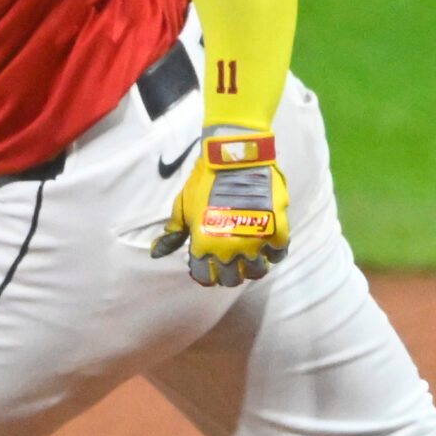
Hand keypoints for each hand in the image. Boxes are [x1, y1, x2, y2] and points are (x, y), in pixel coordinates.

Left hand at [151, 128, 289, 286]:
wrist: (235, 157)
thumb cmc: (205, 180)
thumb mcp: (183, 205)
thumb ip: (174, 232)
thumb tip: (157, 253)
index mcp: (203, 245)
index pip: (204, 276)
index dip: (207, 274)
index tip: (211, 266)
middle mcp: (228, 249)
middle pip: (231, 279)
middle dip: (230, 273)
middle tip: (232, 261)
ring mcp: (254, 242)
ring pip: (256, 271)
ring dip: (253, 267)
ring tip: (252, 255)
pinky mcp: (276, 230)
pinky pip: (278, 253)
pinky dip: (274, 252)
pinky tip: (269, 244)